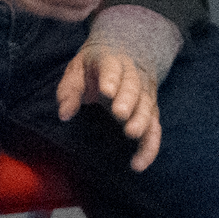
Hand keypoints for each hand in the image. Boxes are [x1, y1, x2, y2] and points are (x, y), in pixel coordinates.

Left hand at [58, 43, 162, 170]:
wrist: (128, 53)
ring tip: (131, 134)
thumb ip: (69, 91)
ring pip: (147, 108)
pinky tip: (138, 164)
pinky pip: (155, 131)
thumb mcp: (77, 70)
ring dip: (141, 122)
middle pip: (134, 89)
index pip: (112, 68)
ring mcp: (146, 95)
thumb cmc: (94, 67)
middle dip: (128, 101)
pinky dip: (150, 148)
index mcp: (112, 61)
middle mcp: (134, 77)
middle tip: (120, 114)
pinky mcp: (152, 113)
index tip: (106, 91)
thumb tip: (64, 115)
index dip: (110, 79)